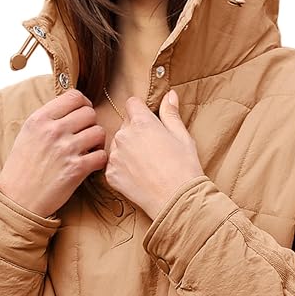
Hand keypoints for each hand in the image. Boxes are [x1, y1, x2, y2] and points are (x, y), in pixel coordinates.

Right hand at [0, 89, 106, 216]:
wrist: (18, 199)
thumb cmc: (22, 168)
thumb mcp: (27, 134)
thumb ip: (48, 119)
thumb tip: (71, 107)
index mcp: (39, 119)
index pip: (74, 96)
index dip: (83, 104)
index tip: (82, 115)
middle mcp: (53, 131)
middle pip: (90, 113)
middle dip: (90, 124)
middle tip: (85, 136)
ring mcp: (66, 149)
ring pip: (99, 132)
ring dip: (97, 142)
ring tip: (88, 150)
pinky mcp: (77, 169)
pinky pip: (102, 155)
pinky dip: (99, 160)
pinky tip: (90, 164)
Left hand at [105, 90, 204, 218]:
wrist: (176, 200)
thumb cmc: (184, 167)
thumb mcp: (182, 136)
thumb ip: (171, 113)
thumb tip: (169, 95)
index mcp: (142, 122)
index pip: (132, 104)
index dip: (141, 111)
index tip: (149, 122)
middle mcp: (123, 136)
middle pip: (124, 125)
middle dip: (135, 131)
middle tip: (152, 148)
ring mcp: (114, 156)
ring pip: (117, 144)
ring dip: (126, 149)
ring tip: (145, 164)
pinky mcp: (110, 174)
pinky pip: (113, 164)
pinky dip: (122, 168)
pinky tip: (138, 176)